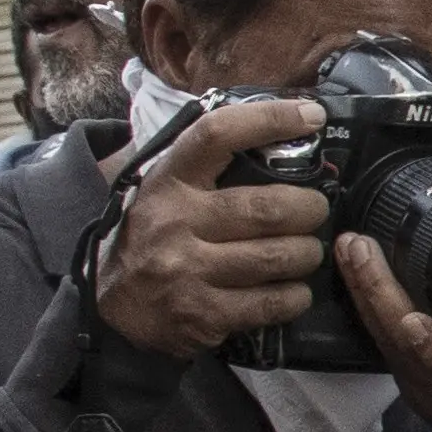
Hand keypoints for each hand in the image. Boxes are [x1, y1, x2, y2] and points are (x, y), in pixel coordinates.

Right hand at [97, 95, 334, 359]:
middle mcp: (176, 222)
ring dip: (308, 253)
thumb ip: (210, 168)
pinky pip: (272, 302)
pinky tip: (294, 289)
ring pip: (278, 256)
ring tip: (307, 250)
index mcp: (168, 182)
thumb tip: (282, 137)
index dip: (269, 119)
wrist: (114, 307)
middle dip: (310, 208)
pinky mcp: (204, 315)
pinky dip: (296, 295)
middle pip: (268, 207)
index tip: (312, 116)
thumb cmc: (154, 237)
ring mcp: (188, 271)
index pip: (218, 135)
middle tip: (317, 210)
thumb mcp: (166, 191)